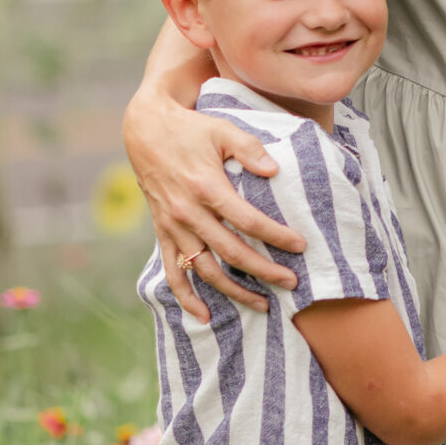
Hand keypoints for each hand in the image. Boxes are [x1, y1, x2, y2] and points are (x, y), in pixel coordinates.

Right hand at [123, 43, 305, 323]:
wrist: (145, 130)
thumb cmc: (190, 129)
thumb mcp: (222, 129)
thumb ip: (249, 149)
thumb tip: (274, 171)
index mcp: (207, 187)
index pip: (248, 221)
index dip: (276, 236)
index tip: (300, 245)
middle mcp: (188, 213)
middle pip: (231, 252)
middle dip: (264, 271)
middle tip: (291, 282)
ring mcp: (174, 226)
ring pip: (205, 270)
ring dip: (233, 291)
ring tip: (261, 304)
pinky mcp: (162, 233)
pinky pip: (172, 272)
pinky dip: (186, 297)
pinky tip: (205, 316)